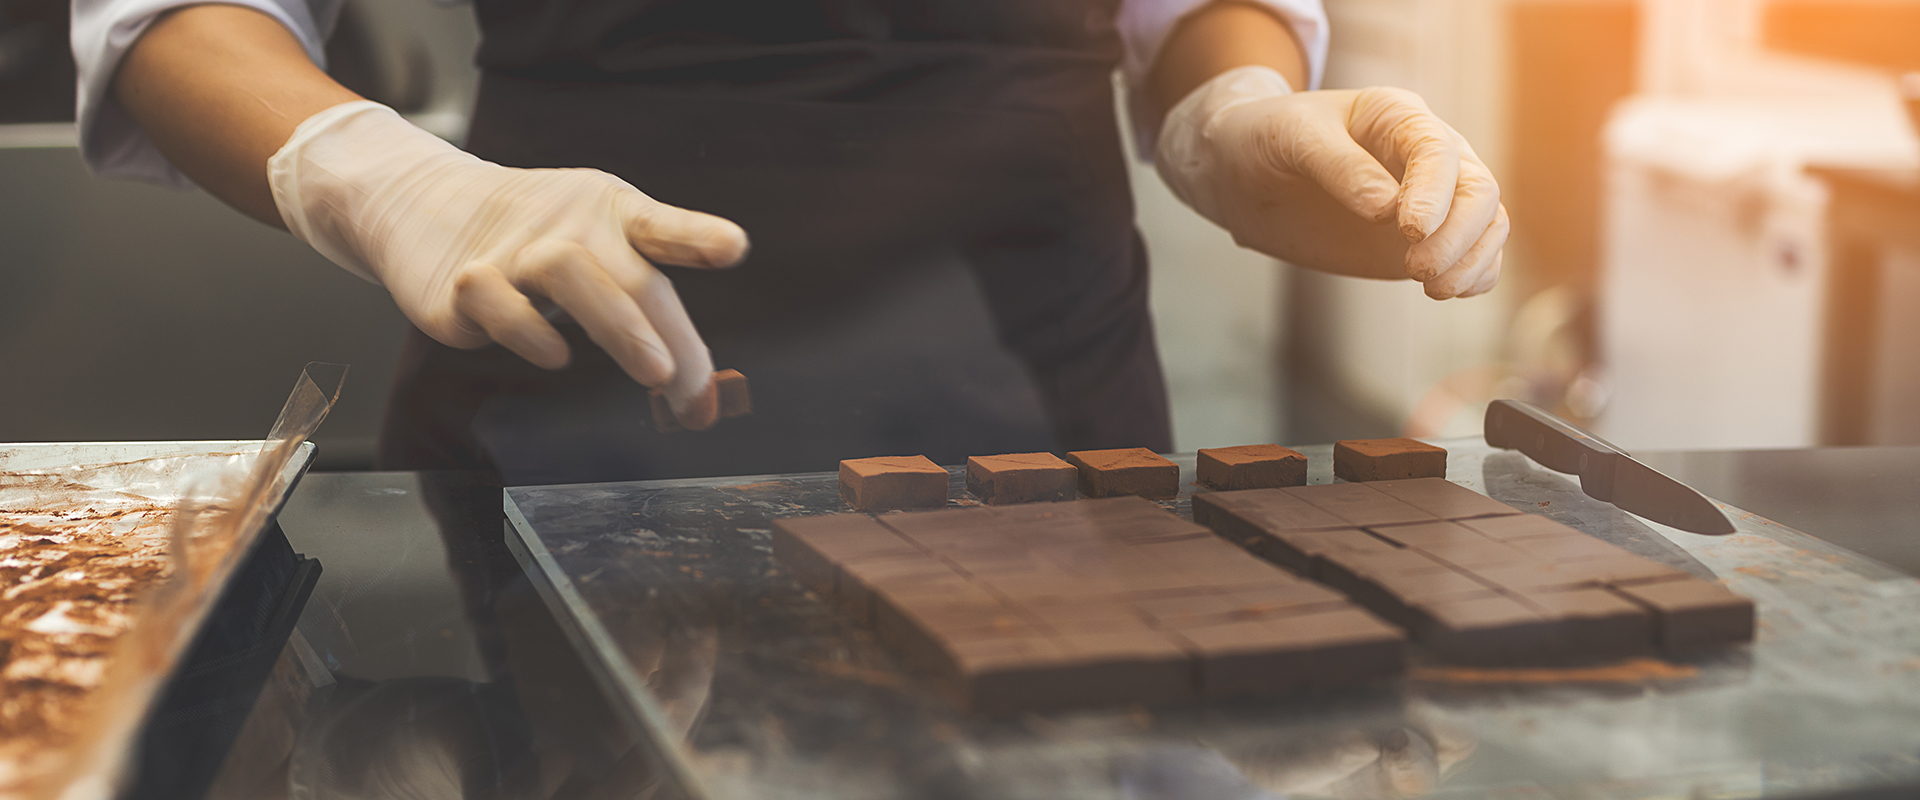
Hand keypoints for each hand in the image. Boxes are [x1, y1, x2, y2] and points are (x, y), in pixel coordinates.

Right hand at [267, 102, 748, 426]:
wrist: (425, 202)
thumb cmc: (537, 234)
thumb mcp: (600, 244)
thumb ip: (653, 309)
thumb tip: (705, 389)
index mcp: (610, 215)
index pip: (659, 225)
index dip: (698, 237)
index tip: (734, 248)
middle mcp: (568, 227)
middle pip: (629, 275)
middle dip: (672, 333)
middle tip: (696, 385)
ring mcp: (515, 253)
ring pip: (569, 273)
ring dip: (619, 325)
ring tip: (655, 370)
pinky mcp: (464, 283)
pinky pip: (499, 304)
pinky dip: (530, 332)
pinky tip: (555, 355)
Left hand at [1157, 66, 1506, 298]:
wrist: (1240, 173)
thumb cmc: (1264, 138)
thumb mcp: (1290, 137)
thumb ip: (1339, 167)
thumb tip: (1386, 208)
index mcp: (1398, 117)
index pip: (1439, 152)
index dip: (1434, 194)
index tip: (1410, 231)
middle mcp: (1426, 156)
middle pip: (1479, 191)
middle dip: (1458, 234)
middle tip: (1416, 271)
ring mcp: (1430, 200)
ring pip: (1486, 225)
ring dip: (1472, 260)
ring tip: (1433, 289)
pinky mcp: (1421, 242)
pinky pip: (1472, 257)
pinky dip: (1474, 277)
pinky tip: (1448, 291)